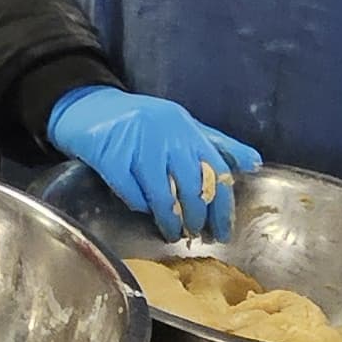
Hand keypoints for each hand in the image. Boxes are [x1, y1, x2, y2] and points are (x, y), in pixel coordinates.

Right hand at [45, 86, 262, 239]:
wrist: (87, 106)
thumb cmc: (140, 121)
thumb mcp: (181, 126)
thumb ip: (216, 144)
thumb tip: (254, 163)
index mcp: (186, 127)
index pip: (216, 170)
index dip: (223, 205)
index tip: (224, 230)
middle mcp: (165, 133)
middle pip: (193, 186)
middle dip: (198, 217)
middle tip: (198, 234)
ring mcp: (137, 143)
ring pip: (163, 194)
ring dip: (170, 220)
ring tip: (173, 233)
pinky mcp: (110, 156)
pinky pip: (131, 193)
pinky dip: (139, 207)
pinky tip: (144, 213)